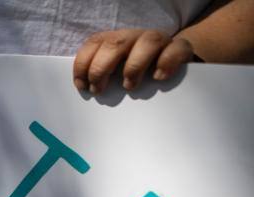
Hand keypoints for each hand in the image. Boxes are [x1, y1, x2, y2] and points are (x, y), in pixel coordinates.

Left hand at [73, 29, 193, 93]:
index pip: (94, 43)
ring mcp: (158, 40)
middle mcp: (134, 37)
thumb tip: (85, 92)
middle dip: (101, 68)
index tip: (82, 86)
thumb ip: (101, 77)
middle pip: (115, 43)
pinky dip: (166, 63)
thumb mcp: (115, 73)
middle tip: (99, 90)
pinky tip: (158, 78)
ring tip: (129, 86)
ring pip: (147, 42)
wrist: (172, 63)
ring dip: (133, 66)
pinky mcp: (180, 48)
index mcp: (114, 40)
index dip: (83, 64)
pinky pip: (176, 49)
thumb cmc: (136, 73)